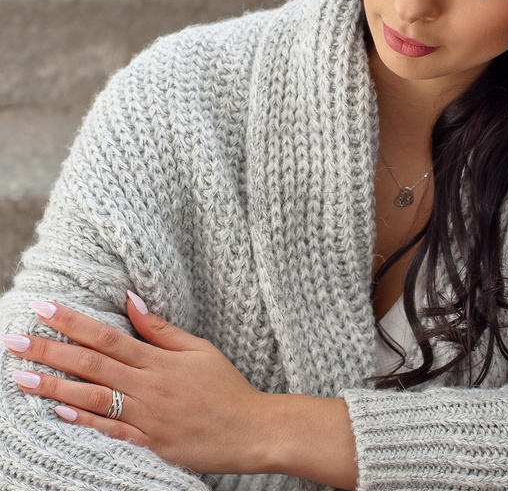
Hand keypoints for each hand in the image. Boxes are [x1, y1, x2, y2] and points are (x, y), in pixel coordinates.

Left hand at [2, 293, 269, 474]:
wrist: (249, 429)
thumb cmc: (226, 386)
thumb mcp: (200, 348)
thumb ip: (163, 329)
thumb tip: (132, 301)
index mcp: (159, 361)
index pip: (107, 336)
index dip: (73, 322)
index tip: (44, 308)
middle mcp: (148, 387)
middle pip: (91, 365)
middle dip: (50, 352)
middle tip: (15, 341)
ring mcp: (147, 416)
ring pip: (93, 398)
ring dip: (55, 387)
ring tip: (23, 377)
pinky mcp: (150, 442)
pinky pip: (111, 430)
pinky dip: (84, 421)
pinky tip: (60, 411)